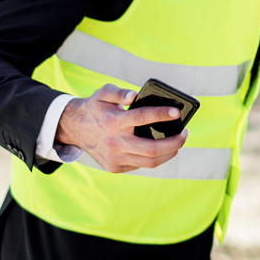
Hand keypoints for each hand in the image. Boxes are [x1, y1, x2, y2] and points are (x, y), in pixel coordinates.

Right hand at [56, 84, 187, 172]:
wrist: (75, 129)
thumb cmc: (95, 108)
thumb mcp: (102, 93)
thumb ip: (118, 92)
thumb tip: (133, 95)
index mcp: (113, 122)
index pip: (141, 118)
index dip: (161, 115)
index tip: (177, 112)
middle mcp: (115, 142)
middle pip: (152, 149)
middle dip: (174, 142)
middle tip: (185, 133)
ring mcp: (115, 158)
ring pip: (149, 162)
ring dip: (169, 153)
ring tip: (178, 143)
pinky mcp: (115, 167)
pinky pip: (140, 165)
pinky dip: (154, 158)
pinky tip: (161, 149)